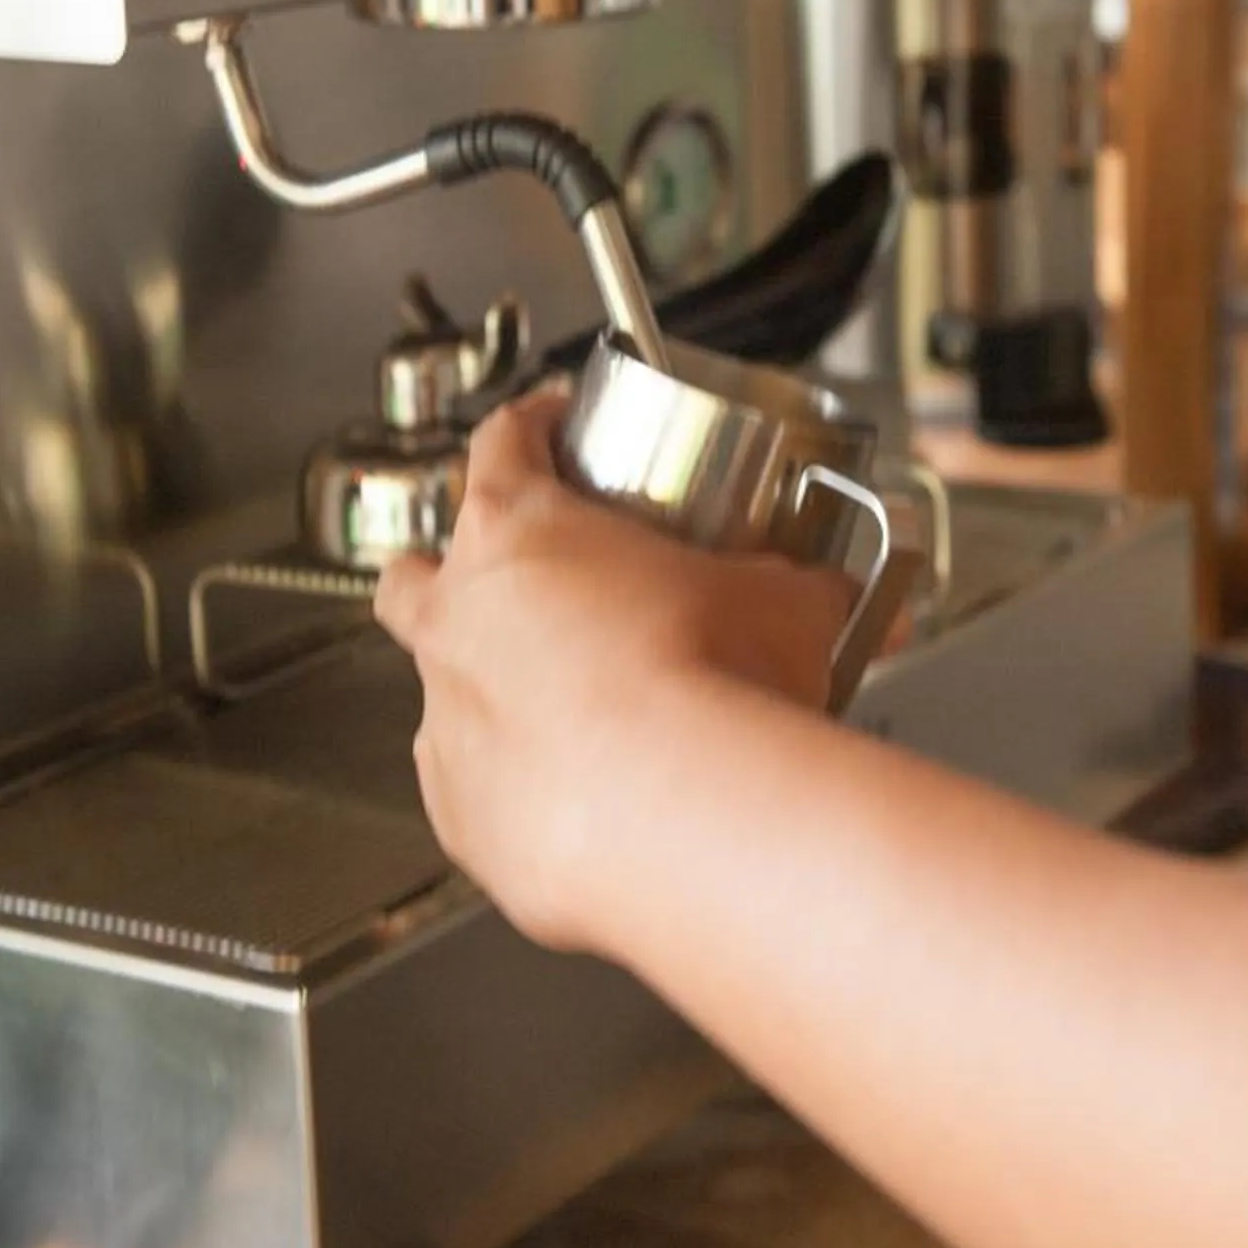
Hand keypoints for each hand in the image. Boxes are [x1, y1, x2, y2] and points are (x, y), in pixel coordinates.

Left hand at [374, 388, 852, 950]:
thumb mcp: (783, 601)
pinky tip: (579, 801)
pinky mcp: (465, 819)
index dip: (528, 428)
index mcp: (518, 531)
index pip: (501, 442)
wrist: (690, 816)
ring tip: (573, 716)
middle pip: (416, 572)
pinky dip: (517, 789)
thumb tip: (832, 593)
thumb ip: (795, 585)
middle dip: (454, 577)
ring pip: (441, 693)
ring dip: (494, 694)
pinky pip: (476, 793)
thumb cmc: (716, 686)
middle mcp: (459, 620)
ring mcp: (448, 723)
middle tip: (521, 590)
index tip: (549, 429)